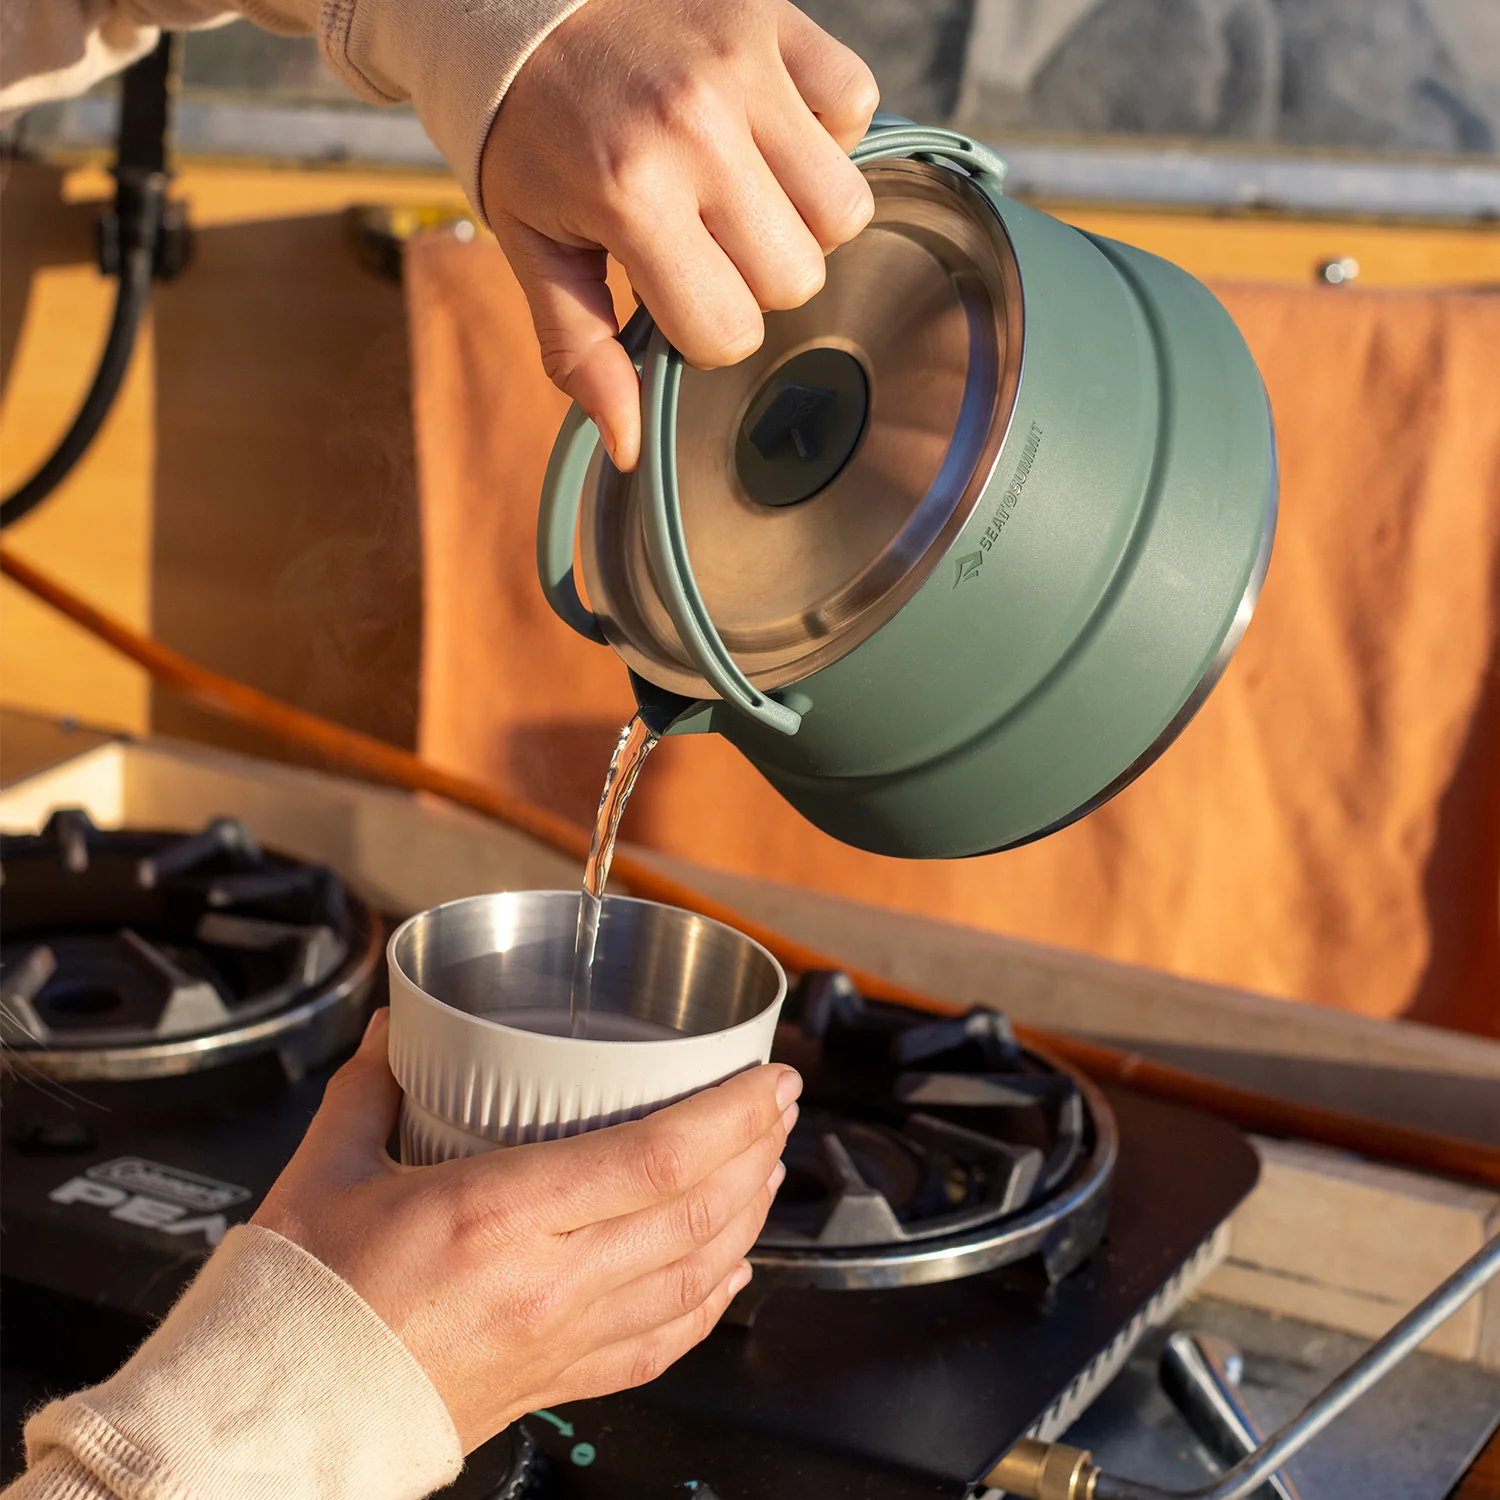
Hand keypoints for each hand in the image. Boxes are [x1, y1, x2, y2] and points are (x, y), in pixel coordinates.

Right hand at [252, 1009, 798, 1450]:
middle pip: (696, 1212)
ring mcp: (560, 1338)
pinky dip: (710, 1300)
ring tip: (766, 1167)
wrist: (270, 1428)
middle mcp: (547, 1281)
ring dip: (748, 1215)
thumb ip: (370, 1087)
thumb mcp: (323, 1172)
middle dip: (756, 1150)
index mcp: (496, 1215)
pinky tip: (730, 1270)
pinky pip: (659, 1342)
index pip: (658, 1158)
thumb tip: (396, 1030)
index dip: (730, 1114)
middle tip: (778, 1106)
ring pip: (694, 1274)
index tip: (766, 1077)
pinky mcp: (554, 1380)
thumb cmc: (293, 1310)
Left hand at [481, 0, 878, 469]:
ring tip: (742, 190)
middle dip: (751, 279)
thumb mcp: (532, 247)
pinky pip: (857, 106)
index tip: (669, 289)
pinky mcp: (774, 22)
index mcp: (630, 197)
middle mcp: (696, 131)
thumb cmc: (527, 134)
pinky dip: (826, 130)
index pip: (728, 332)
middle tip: (702, 238)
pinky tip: (768, 132)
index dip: (703, 331)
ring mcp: (743, 71)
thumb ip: (581, 349)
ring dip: (801, 219)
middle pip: (795, 279)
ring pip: (843, 211)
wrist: (517, 1)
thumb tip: (629, 446)